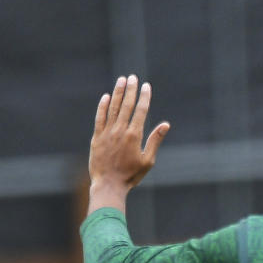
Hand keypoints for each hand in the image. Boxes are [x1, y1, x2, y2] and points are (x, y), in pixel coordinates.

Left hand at [87, 75, 169, 212]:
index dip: (144, 97)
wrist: (108, 185)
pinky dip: (103, 106)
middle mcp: (120, 131)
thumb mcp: (148, 160)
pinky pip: (100, 118)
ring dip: (117, 93)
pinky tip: (106, 97)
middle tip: (133, 77)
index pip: (140, 111)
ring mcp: (107, 133)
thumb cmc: (131, 175)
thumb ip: (155, 140)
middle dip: (130, 90)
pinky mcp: (97, 137)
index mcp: (134, 136)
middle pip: (126, 105)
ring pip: (113, 108)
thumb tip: (165, 125)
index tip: (146, 86)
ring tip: (121, 80)